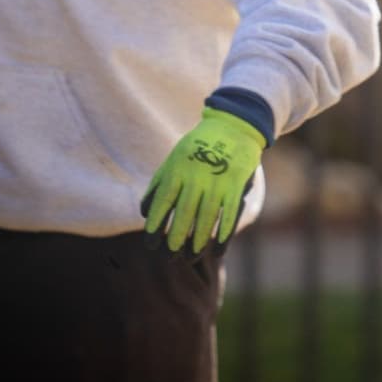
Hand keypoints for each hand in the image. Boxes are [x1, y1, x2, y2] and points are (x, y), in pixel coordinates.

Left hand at [141, 108, 265, 254]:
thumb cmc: (199, 145)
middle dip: (176, 238)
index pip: (164, 200)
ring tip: (191, 256)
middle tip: (170, 257)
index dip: (156, 224)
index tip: (150, 244)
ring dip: (198, 240)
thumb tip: (145, 213)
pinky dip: (224, 234)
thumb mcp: (175, 157)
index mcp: (178, 167)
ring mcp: (218, 179)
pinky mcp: (236, 183)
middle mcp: (196, 175)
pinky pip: (229, 213)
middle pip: (185, 212)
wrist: (234, 124)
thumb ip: (160, 182)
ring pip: (206, 216)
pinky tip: (218, 250)